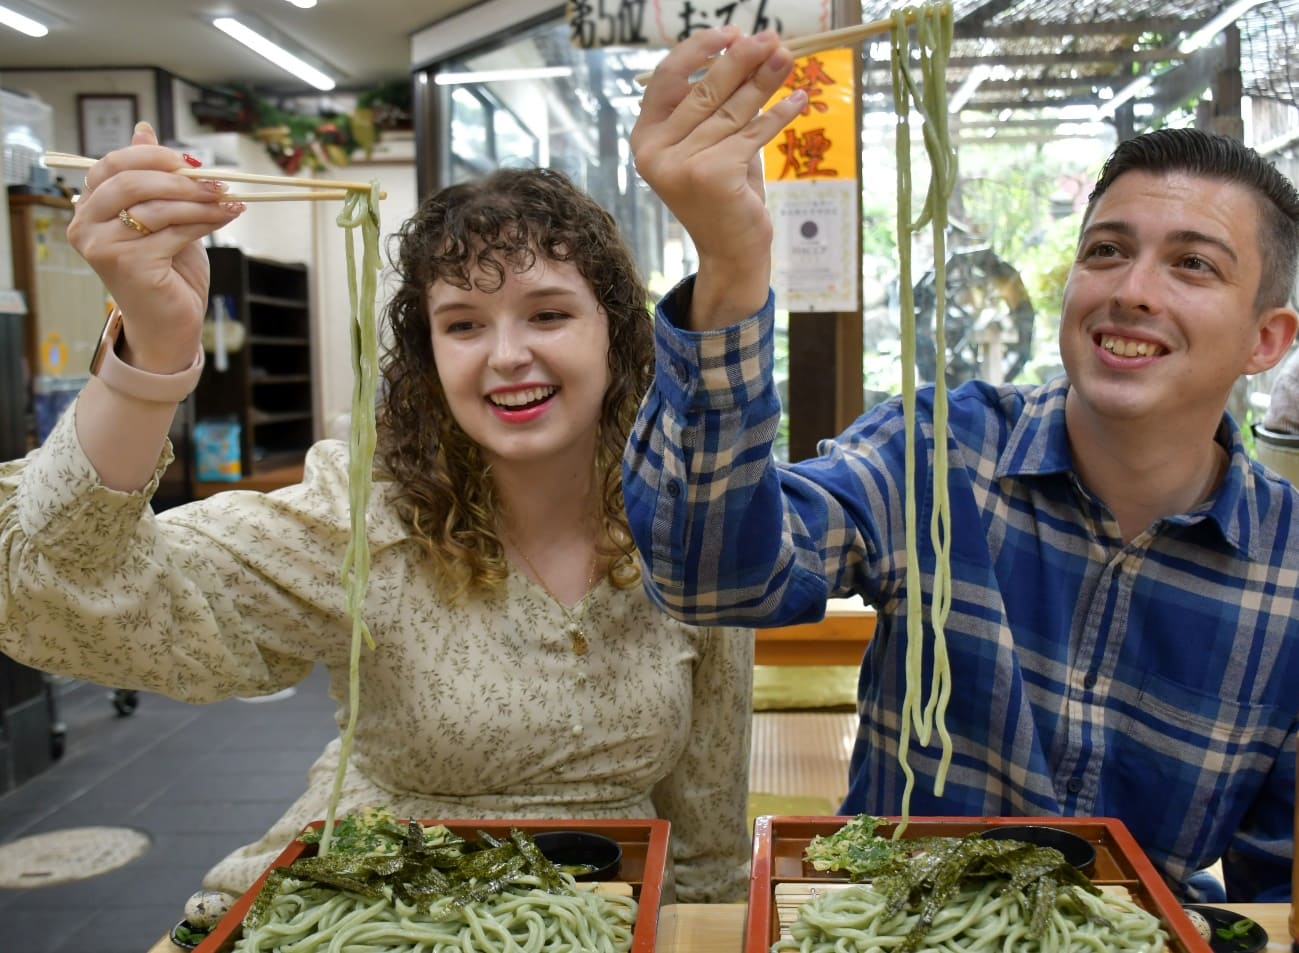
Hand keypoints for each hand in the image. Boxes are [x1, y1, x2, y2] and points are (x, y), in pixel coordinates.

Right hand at [66, 122, 245, 373]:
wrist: (168, 324)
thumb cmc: (164, 270)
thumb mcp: (159, 216)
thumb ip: (150, 178)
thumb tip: (143, 129)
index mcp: (88, 207)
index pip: (112, 164)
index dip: (153, 157)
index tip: (191, 162)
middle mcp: (85, 225)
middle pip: (132, 182)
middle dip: (180, 179)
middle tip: (217, 182)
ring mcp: (104, 246)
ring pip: (158, 207)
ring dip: (201, 201)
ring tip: (230, 201)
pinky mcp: (129, 264)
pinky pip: (175, 231)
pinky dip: (206, 221)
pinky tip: (226, 216)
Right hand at [631, 29, 804, 327]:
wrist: (731, 251)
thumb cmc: (723, 193)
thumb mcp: (710, 143)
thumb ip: (715, 104)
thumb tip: (745, 46)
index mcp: (646, 138)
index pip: (667, 78)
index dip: (699, 50)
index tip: (731, 34)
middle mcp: (655, 153)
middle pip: (705, 91)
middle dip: (742, 60)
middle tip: (772, 39)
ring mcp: (681, 165)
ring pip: (732, 110)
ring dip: (765, 81)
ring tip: (787, 59)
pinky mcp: (712, 175)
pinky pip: (753, 134)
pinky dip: (779, 115)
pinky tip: (798, 99)